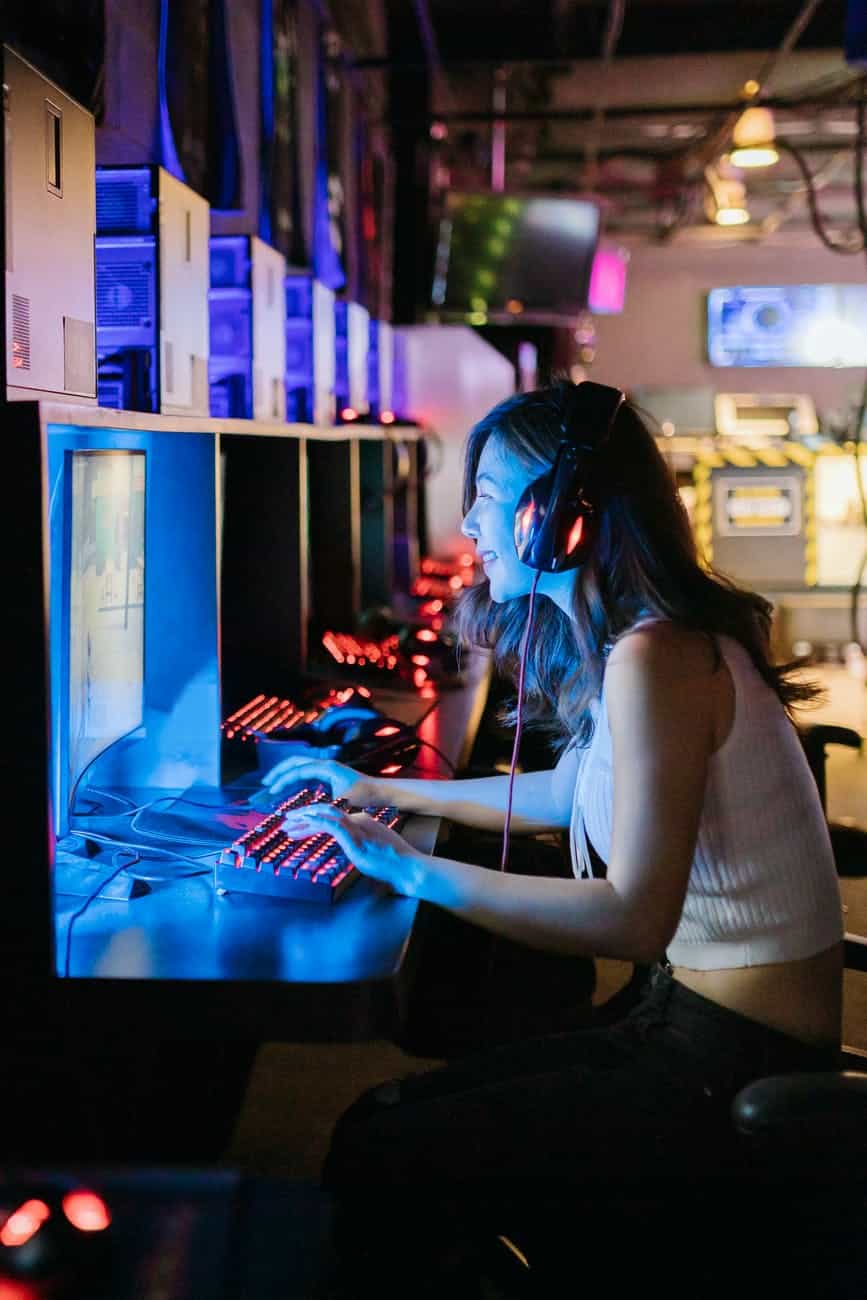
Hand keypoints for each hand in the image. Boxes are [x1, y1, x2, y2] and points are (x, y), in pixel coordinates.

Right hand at [262, 756, 374, 803]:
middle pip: (295, 762)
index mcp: (325, 768)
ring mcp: (327, 769)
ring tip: (272, 786)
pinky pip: (307, 775)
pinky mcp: (329, 776)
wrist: (381, 793)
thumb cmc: (364, 798)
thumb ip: (321, 809)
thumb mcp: (341, 804)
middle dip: (279, 772)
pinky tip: (289, 791)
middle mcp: (325, 765)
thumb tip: (303, 817)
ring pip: (300, 767)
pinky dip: (295, 781)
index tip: (271, 791)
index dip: (282, 780)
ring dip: (286, 775)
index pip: (297, 770)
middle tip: (265, 783)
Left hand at [278, 804, 424, 896]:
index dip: (312, 821)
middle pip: (325, 812)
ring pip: (324, 814)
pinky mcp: (354, 836)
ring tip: (287, 823)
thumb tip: (354, 853)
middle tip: (286, 822)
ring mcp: (356, 827)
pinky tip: (301, 824)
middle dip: (303, 816)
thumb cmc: (393, 864)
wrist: (407, 866)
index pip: (332, 816)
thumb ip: (360, 848)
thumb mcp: (372, 852)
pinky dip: (313, 822)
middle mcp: (358, 820)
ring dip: (303, 818)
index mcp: (362, 822)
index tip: (298, 828)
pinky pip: (329, 824)